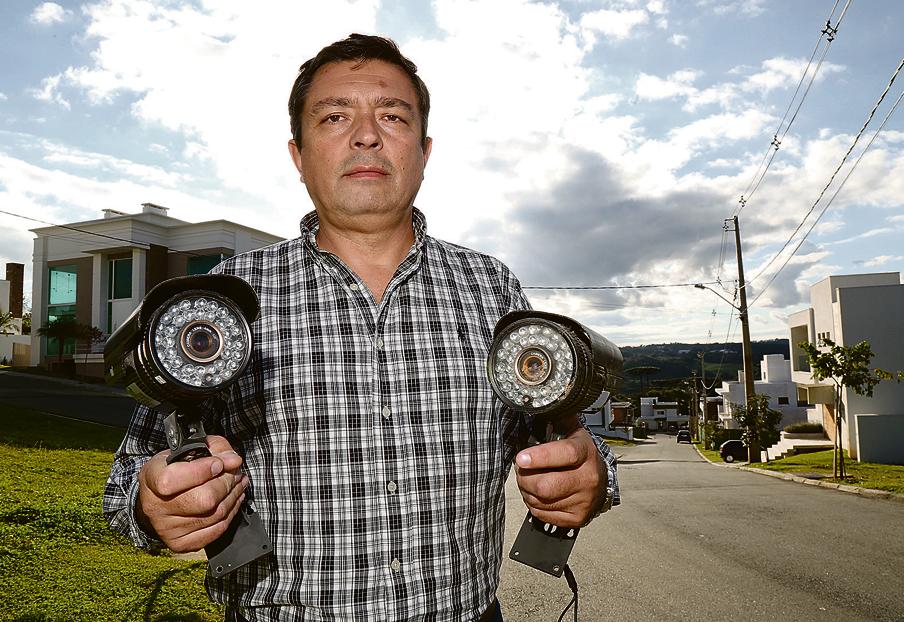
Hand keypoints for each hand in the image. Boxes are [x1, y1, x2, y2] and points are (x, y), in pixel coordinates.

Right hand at [137, 435, 247, 552]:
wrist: (158, 498)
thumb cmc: (175, 469)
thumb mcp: (189, 449)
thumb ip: (215, 449)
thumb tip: (233, 461)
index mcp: (152, 478)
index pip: (172, 480)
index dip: (201, 471)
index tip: (218, 463)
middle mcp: (155, 506)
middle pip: (204, 499)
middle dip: (227, 483)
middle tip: (235, 472)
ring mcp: (167, 528)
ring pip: (215, 514)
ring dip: (234, 496)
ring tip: (238, 483)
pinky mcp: (180, 543)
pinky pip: (216, 530)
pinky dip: (231, 513)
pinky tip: (233, 500)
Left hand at [514, 416, 604, 527]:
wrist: (601, 481)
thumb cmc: (580, 455)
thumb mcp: (572, 431)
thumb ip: (556, 417)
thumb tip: (538, 401)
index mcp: (586, 452)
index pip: (564, 454)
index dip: (540, 457)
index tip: (521, 458)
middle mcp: (588, 478)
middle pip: (545, 486)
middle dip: (525, 478)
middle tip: (522, 469)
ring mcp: (584, 501)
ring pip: (539, 501)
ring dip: (527, 491)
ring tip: (533, 480)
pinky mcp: (577, 518)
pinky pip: (542, 514)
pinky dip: (534, 504)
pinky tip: (541, 494)